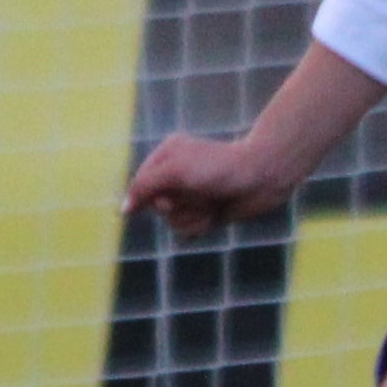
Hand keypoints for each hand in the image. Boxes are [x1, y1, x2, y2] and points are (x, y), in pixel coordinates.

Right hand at [125, 130, 295, 240]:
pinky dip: (200, 225)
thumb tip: (124, 210)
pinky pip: (186, 230)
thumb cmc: (219, 168)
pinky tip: (216, 214)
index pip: (141, 184)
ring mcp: (191, 195)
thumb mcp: (175, 171)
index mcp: (167, 155)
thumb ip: (144, 186)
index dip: (152, 195)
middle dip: (177, 206)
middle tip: (200, 192)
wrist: (263, 178)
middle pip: (156, 206)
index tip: (170, 193)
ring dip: (192, 216)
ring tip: (212, 202)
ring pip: (172, 221)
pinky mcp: (205, 212)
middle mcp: (177, 175)